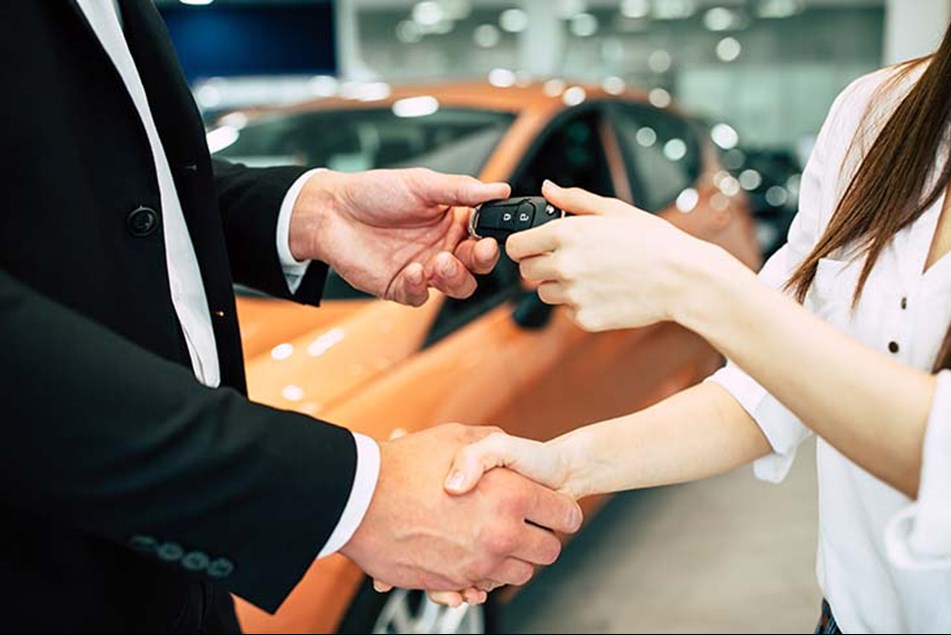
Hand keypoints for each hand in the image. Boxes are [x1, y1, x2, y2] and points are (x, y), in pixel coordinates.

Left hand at [289, 168, 507, 305]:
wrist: (332, 212)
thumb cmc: (374, 193)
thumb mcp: (422, 183)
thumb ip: (461, 189)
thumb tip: (499, 188)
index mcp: (453, 221)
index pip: (485, 235)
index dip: (492, 239)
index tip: (492, 236)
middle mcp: (442, 246)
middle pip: (477, 265)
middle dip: (481, 261)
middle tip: (476, 250)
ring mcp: (424, 269)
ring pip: (456, 286)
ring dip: (455, 277)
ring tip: (440, 262)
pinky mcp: (401, 287)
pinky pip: (420, 296)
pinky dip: (419, 287)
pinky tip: (412, 271)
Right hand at [339, 424, 582, 594]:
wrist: (358, 500)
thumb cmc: (404, 466)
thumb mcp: (457, 437)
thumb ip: (493, 445)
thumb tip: (508, 453)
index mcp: (511, 496)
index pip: (566, 515)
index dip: (563, 510)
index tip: (555, 509)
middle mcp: (500, 535)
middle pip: (548, 552)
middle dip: (542, 539)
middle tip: (529, 526)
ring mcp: (477, 563)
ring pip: (519, 574)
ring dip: (514, 560)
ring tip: (496, 538)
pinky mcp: (452, 582)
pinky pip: (483, 589)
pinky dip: (483, 577)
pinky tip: (471, 555)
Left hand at [506, 180, 717, 331]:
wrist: (683, 279)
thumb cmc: (653, 242)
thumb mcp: (614, 210)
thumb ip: (574, 200)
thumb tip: (547, 189)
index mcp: (566, 233)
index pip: (516, 246)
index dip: (523, 246)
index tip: (533, 247)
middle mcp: (564, 265)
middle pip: (526, 272)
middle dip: (540, 265)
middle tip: (569, 260)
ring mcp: (573, 294)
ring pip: (545, 293)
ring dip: (560, 286)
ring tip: (593, 275)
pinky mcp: (585, 318)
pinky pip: (568, 312)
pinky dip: (580, 304)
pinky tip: (605, 291)